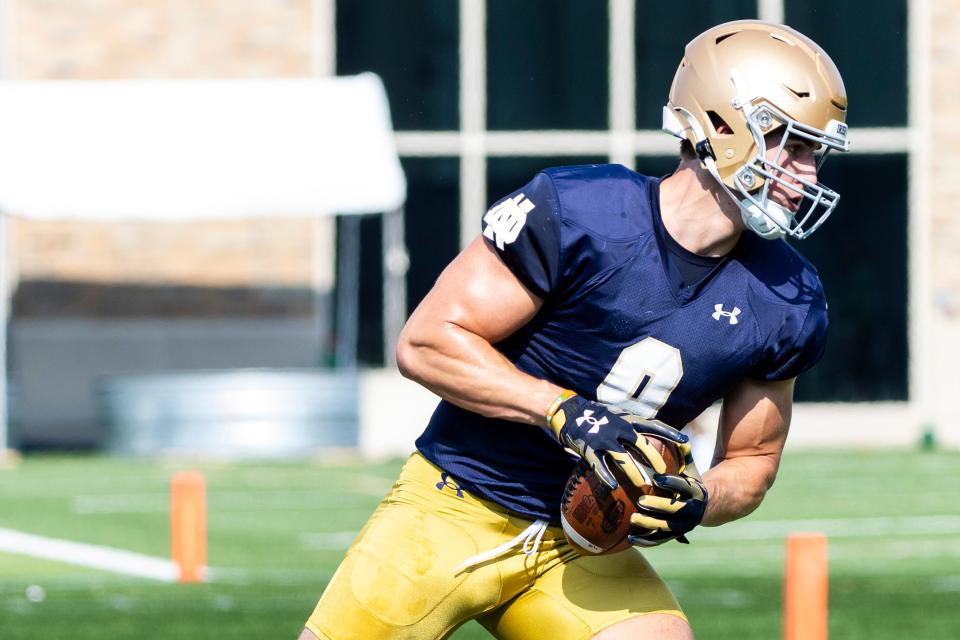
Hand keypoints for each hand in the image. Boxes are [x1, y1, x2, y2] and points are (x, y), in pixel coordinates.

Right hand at [547, 392, 689, 489]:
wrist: (570, 412)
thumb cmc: (597, 417)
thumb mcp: (618, 416)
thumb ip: (633, 426)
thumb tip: (654, 437)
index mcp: (627, 419)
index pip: (653, 425)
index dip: (669, 433)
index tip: (685, 442)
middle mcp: (617, 427)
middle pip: (639, 443)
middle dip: (652, 458)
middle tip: (663, 472)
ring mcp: (602, 438)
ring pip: (621, 457)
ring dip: (632, 472)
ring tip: (642, 485)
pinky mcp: (588, 449)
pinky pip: (598, 465)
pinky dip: (606, 476)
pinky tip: (613, 487)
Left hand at [627, 455, 707, 546]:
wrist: (706, 507)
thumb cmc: (690, 482)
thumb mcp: (690, 469)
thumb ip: (685, 455)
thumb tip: (680, 439)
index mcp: (695, 493)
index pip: (683, 487)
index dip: (672, 483)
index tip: (658, 478)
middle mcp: (690, 511)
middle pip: (673, 509)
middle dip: (657, 505)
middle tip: (641, 500)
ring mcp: (682, 525)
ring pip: (665, 527)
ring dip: (649, 524)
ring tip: (633, 518)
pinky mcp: (673, 535)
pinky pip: (659, 540)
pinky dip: (645, 541)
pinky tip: (630, 539)